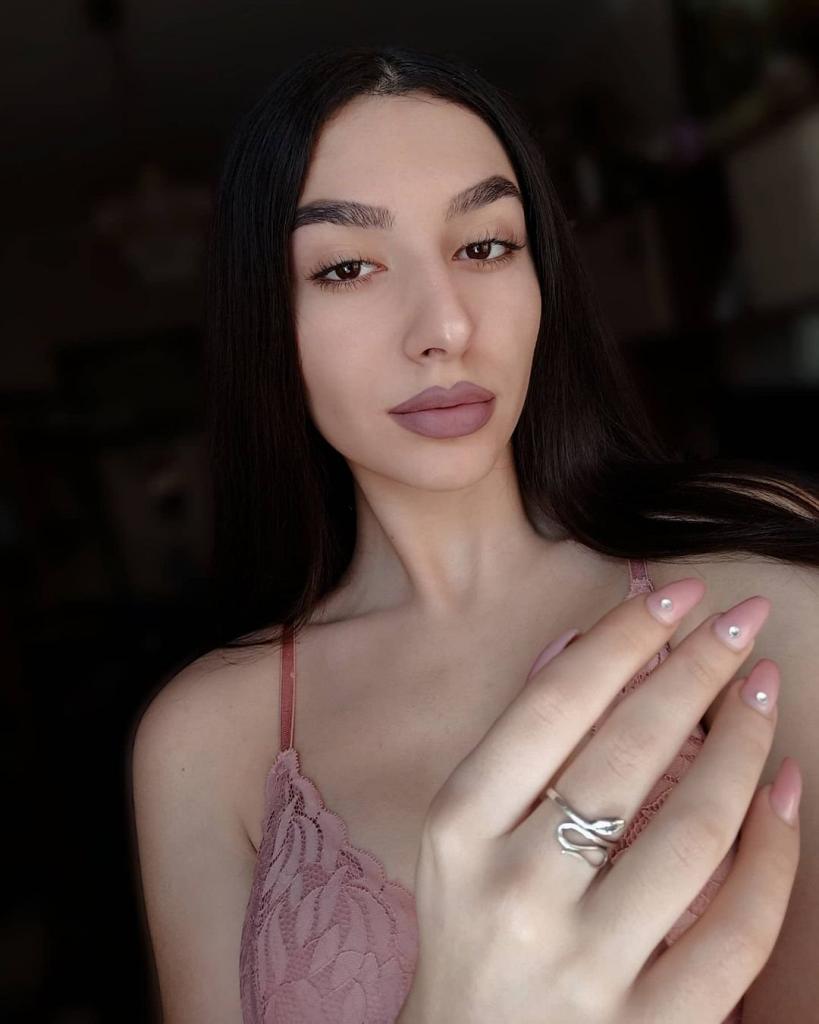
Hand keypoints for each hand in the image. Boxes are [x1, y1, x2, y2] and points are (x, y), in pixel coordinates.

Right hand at [397, 578, 799, 1022]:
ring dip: (744, 746)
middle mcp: (514, 891)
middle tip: (741, 621)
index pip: (554, 707)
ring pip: (694, 832)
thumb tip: (580, 642)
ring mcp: (583, 966)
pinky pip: (736, 928)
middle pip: (629, 753)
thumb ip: (515, 738)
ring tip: (763, 689)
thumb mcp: (459, 835)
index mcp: (459, 829)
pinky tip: (784, 792)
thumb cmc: (469, 931)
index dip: (625, 639)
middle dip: (697, 670)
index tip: (679, 594)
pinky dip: (773, 852)